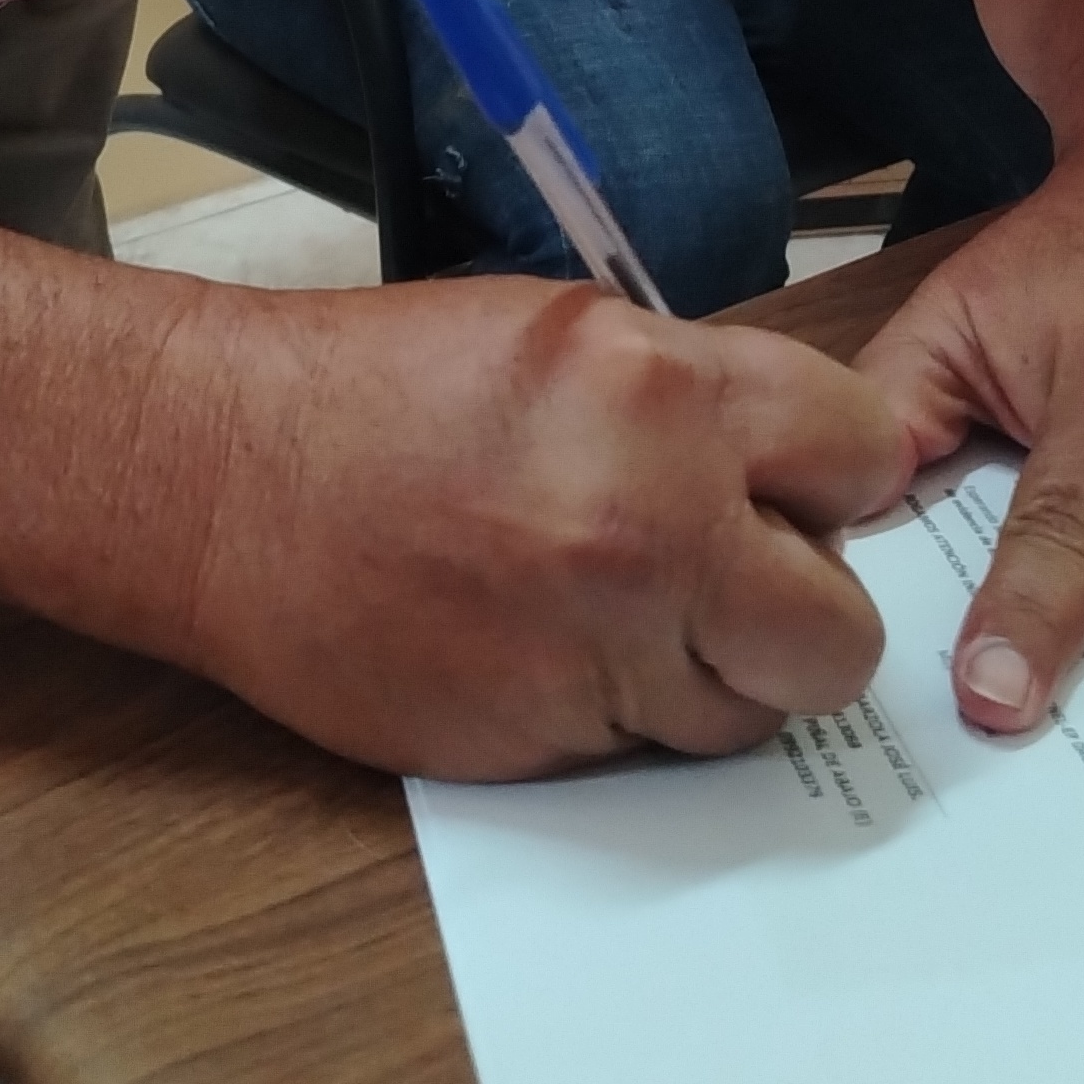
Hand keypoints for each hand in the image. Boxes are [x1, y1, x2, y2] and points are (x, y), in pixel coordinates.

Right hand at [169, 274, 905, 779]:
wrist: (219, 477)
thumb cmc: (378, 387)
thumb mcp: (564, 333)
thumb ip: (694, 402)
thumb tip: (789, 482)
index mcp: (666, 397)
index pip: (864, 460)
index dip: (835, 482)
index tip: (798, 493)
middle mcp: (650, 529)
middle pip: (840, 637)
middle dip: (804, 616)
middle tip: (739, 588)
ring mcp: (593, 650)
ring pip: (744, 715)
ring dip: (706, 677)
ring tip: (619, 614)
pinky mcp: (536, 742)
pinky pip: (634, 750)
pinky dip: (608, 712)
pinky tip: (536, 647)